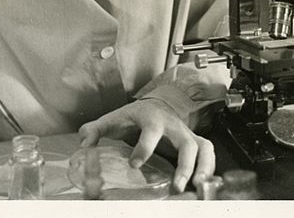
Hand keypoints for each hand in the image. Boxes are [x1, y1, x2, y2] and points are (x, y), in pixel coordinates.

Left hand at [78, 98, 214, 192]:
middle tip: (178, 185)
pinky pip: (208, 152)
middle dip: (184, 164)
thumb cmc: (134, 116)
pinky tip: (203, 184)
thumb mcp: (113, 119)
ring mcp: (186, 133)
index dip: (144, 147)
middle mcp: (173, 125)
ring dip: (203, 168)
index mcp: (151, 117)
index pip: (151, 130)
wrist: (155, 106)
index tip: (134, 164)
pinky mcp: (194, 142)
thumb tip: (84, 145)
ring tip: (197, 187)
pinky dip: (209, 167)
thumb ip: (95, 130)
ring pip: (202, 147)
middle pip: (186, 142)